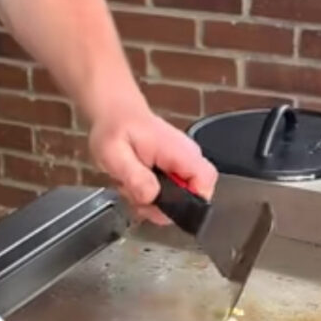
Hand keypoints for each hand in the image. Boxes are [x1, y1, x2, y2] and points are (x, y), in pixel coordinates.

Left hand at [88, 99, 216, 222]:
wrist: (115, 113)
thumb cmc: (115, 128)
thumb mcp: (115, 154)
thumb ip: (134, 176)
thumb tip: (151, 196)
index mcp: (180, 151)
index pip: (205, 182)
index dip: (188, 203)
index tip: (160, 206)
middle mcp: (188, 157)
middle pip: (193, 197)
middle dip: (162, 207)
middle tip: (136, 196)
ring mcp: (183, 163)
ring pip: (179, 199)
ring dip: (152, 202)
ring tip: (131, 186)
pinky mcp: (175, 168)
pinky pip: (171, 193)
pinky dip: (151, 195)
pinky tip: (135, 183)